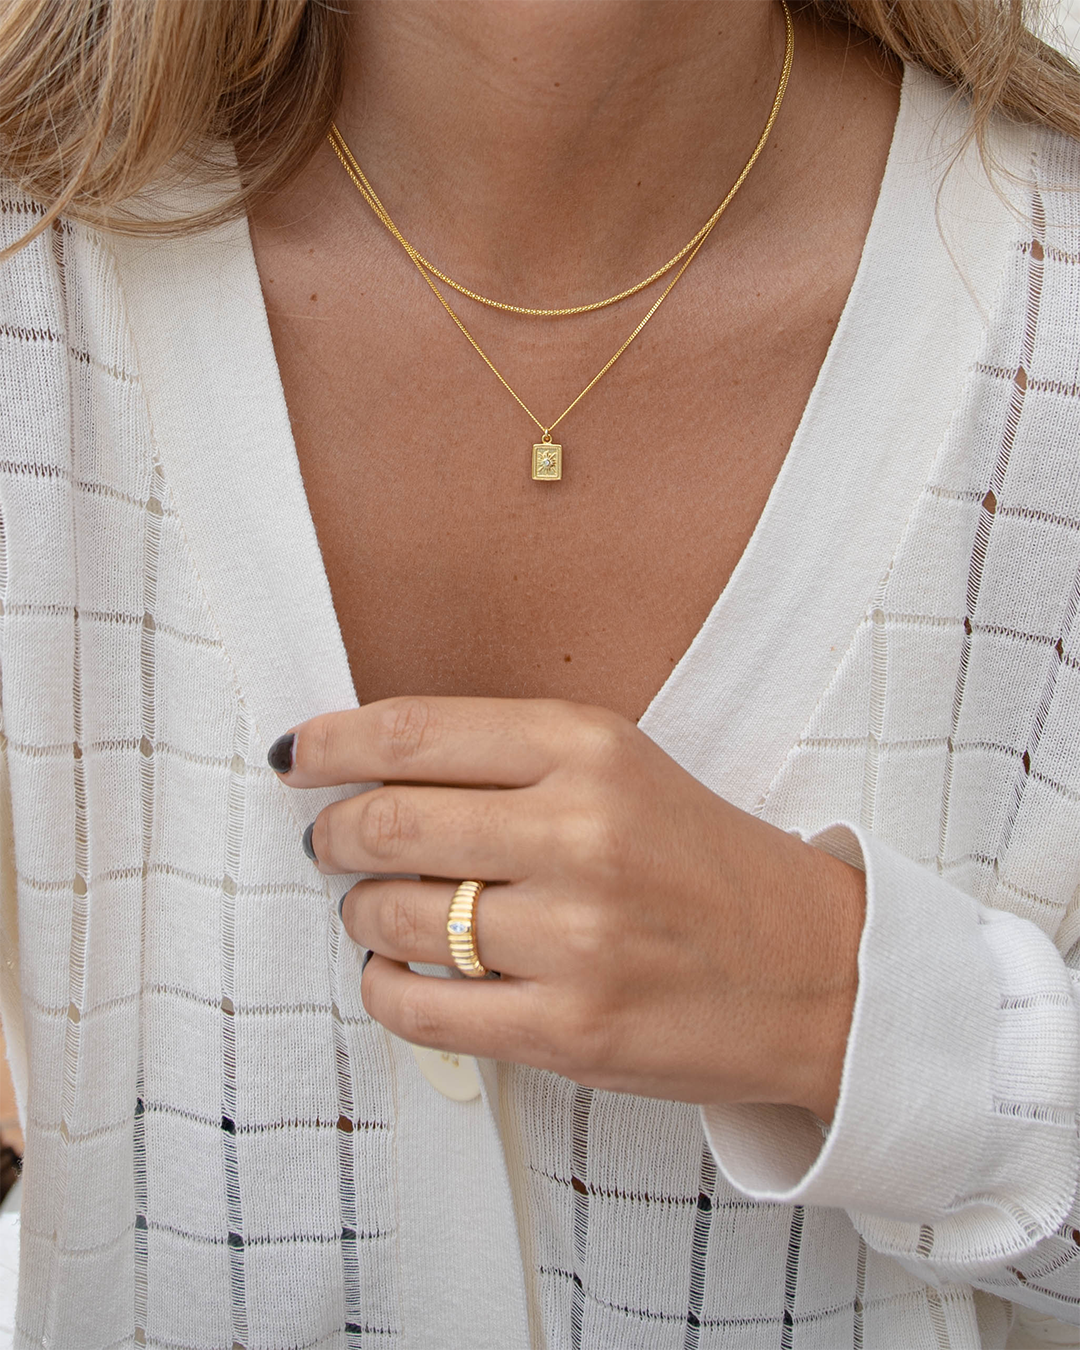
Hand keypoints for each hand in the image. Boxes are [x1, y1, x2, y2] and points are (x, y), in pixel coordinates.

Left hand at [271, 697, 864, 1119]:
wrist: (816, 970)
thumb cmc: (704, 862)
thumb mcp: (623, 768)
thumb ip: (506, 760)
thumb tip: (363, 769)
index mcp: (591, 748)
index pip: (412, 731)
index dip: (330, 744)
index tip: (297, 757)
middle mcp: (581, 833)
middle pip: (385, 823)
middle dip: (331, 833)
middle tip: (328, 840)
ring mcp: (576, 938)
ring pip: (390, 916)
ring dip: (361, 911)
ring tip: (384, 909)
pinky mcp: (570, 1029)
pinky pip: (417, 1006)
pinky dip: (385, 984)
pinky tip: (403, 968)